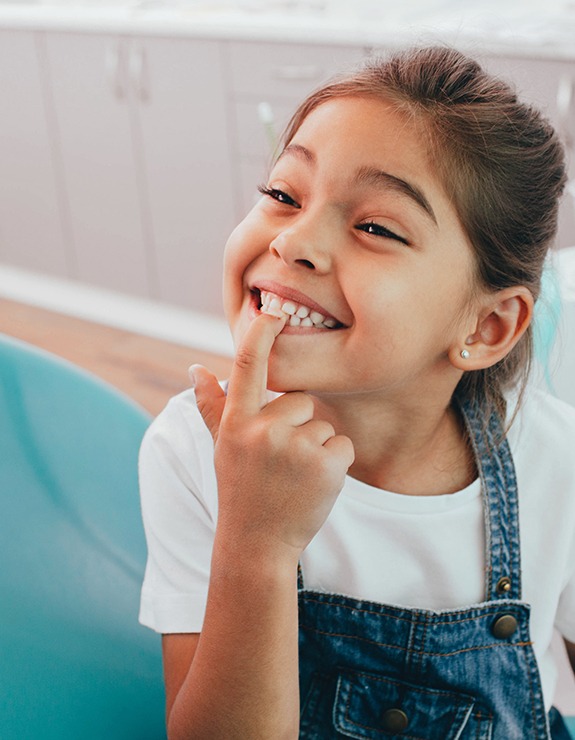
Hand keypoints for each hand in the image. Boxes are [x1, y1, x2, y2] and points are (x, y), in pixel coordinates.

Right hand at [191, 313, 354, 559]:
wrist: (258, 544)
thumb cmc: (240, 490)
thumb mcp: (221, 447)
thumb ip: (212, 406)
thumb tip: (196, 368)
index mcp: (236, 422)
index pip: (247, 365)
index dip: (261, 333)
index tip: (273, 310)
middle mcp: (263, 430)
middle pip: (301, 400)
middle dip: (298, 425)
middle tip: (281, 461)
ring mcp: (295, 448)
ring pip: (323, 425)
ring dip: (316, 448)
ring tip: (294, 477)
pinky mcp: (326, 465)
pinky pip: (343, 444)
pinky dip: (335, 463)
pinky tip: (314, 485)